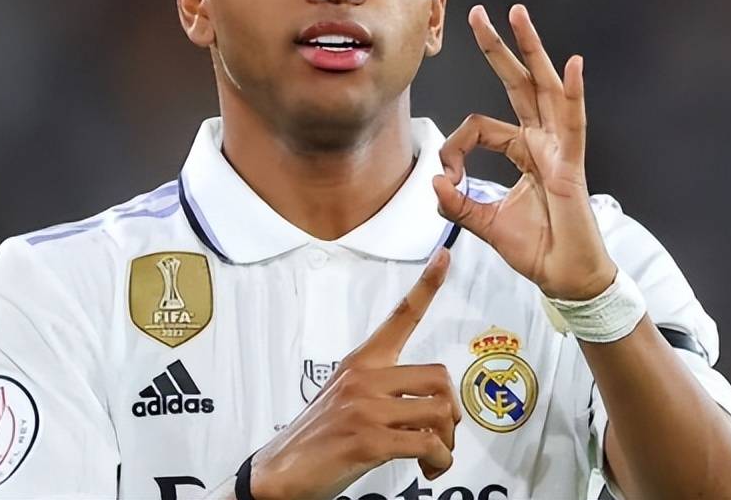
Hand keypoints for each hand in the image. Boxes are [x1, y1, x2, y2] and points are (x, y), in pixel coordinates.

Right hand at [249, 249, 460, 499]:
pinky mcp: (369, 440)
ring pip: (438, 411)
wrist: (280, 474)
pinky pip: (427, 444)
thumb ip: (382, 390)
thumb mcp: (346, 399)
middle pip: (438, 377)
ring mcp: (366, 408)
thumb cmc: (317, 440)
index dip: (426, 286)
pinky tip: (429, 468)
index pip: (399, 316)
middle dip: (450, 412)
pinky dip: (438, 461)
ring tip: (434, 458)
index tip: (444, 256)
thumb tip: (427, 402)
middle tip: (441, 434)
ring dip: (446, 442)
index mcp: (360, 362)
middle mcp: (364, 378)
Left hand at [431, 4, 616, 300]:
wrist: (566, 277)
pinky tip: (572, 66)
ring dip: (531, 49)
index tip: (444, 179)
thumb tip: (433, 182)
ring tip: (518, 14)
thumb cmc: (538, 248)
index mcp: (524, 151)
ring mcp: (560, 149)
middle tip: (480, 12)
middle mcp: (543, 141)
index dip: (454, 147)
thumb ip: (459, 203)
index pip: (481, 126)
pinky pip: (573, 123)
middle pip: (518, 84)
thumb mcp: (485, 224)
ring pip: (544, 88)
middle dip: (499, 47)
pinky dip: (573, 94)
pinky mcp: (571, 165)